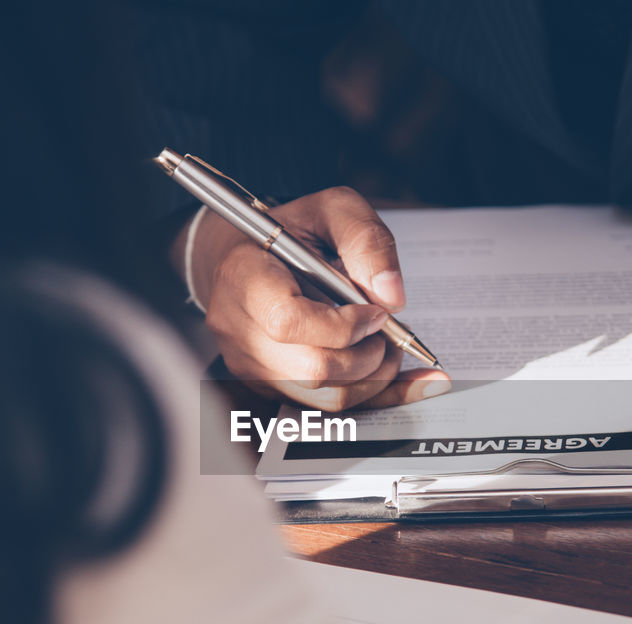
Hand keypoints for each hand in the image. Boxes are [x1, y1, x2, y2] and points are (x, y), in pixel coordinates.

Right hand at [177, 186, 450, 410]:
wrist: (249, 255)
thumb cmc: (292, 231)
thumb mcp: (332, 209)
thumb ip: (366, 240)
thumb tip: (392, 297)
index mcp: (244, 276)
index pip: (287, 321)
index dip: (342, 326)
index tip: (375, 312)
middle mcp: (238, 327)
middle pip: (311, 367)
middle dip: (368, 356)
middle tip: (390, 332)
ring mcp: (248, 363)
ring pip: (322, 395)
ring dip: (371, 377)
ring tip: (386, 345)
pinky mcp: (267, 385)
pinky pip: (324, 406)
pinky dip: (368, 393)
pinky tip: (394, 374)